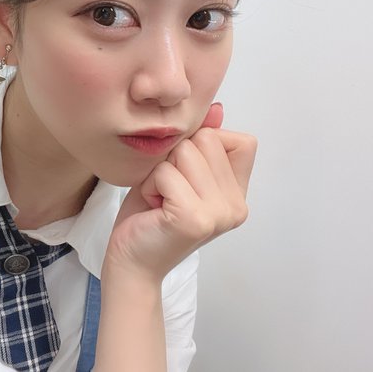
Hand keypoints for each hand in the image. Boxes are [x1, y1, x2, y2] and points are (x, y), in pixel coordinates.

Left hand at [104, 103, 257, 283]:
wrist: (131, 263)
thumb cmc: (149, 216)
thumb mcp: (176, 172)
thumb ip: (199, 143)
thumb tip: (216, 109)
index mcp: (239, 195)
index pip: (241, 141)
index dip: (204, 145)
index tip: (184, 176)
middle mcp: (237, 206)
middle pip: (206, 139)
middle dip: (174, 158)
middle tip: (165, 191)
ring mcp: (219, 214)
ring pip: (184, 151)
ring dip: (159, 172)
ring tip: (158, 199)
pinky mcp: (194, 218)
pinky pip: (166, 172)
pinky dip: (150, 184)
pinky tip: (152, 208)